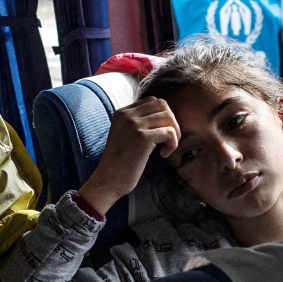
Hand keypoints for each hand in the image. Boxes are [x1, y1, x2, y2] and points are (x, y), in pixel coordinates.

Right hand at [79, 97, 179, 214]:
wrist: (108, 180)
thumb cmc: (120, 163)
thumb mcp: (124, 135)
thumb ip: (138, 124)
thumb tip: (164, 118)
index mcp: (122, 113)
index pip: (152, 101)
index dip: (162, 116)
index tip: (160, 134)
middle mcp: (127, 115)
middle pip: (162, 105)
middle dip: (171, 121)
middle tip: (168, 139)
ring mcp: (134, 125)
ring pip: (168, 117)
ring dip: (174, 133)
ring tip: (167, 148)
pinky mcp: (142, 137)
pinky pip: (169, 132)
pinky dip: (172, 144)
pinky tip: (163, 155)